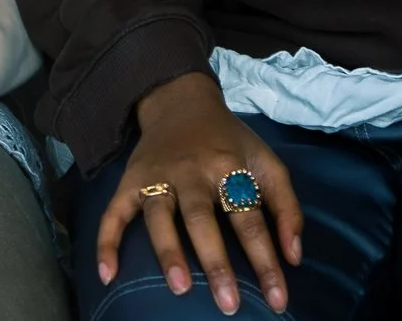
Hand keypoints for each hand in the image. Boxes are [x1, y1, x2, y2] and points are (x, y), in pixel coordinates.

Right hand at [96, 72, 302, 314]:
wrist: (180, 101)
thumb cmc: (229, 142)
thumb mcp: (267, 162)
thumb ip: (287, 207)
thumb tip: (295, 258)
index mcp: (228, 166)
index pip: (250, 219)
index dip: (265, 261)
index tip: (277, 300)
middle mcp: (190, 172)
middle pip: (202, 219)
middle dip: (215, 262)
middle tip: (228, 304)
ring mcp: (155, 176)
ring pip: (159, 216)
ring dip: (168, 251)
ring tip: (180, 288)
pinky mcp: (129, 180)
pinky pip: (114, 213)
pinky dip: (107, 242)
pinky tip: (108, 275)